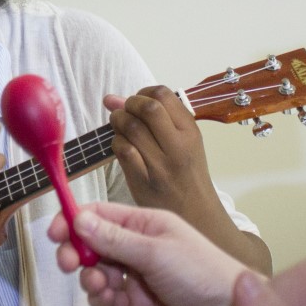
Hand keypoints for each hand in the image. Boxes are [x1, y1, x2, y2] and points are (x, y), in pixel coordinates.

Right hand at [49, 203, 305, 305]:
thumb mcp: (158, 251)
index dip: (74, 220)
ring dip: (88, 275)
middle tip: (68, 261)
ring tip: (95, 282)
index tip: (55, 232)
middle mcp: (138, 248)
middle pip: (92, 243)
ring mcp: (136, 278)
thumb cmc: (206, 275)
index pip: (100, 215)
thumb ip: (115, 238)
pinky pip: (105, 298)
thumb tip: (78, 220)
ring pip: (95, 271)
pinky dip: (99, 297)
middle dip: (76, 250)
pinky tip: (105, 297)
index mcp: (146, 224)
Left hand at [104, 87, 218, 217]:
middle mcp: (178, 147)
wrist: (195, 214)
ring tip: (120, 126)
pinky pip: (123, 151)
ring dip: (118, 121)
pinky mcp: (144, 181)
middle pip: (147, 108)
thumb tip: (111, 98)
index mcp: (190, 132)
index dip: (143, 92)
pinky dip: (116, 142)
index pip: (164, 95)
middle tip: (125, 112)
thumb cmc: (185, 173)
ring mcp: (161, 165)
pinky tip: (121, 145)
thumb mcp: (182, 141)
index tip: (138, 102)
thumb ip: (152, 118)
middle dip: (129, 104)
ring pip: (132, 127)